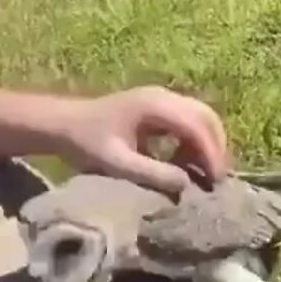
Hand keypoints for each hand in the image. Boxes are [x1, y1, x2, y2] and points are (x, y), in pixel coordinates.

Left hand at [56, 86, 230, 193]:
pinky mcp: (159, 109)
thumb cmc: (85, 143)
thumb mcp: (117, 163)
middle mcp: (163, 96)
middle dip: (216, 148)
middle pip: (206, 117)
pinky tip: (186, 164)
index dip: (211, 154)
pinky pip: (188, 122)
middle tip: (217, 180)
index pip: (196, 127)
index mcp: (154, 105)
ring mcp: (162, 100)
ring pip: (201, 118)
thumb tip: (186, 185)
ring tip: (204, 175)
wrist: (63, 124)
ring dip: (208, 145)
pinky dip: (195, 142)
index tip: (215, 181)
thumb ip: (152, 174)